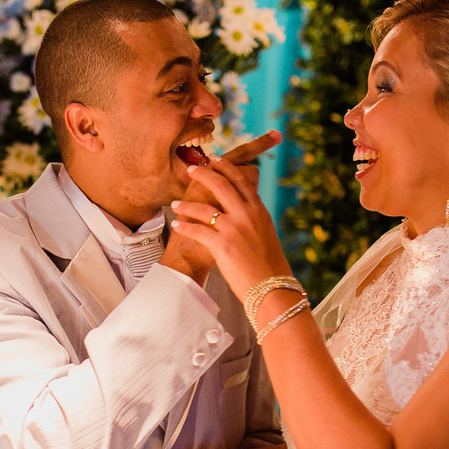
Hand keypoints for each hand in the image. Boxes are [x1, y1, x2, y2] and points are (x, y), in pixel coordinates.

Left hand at [172, 155, 294, 300]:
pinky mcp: (222, 245)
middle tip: (192, 169)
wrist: (272, 288)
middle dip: (204, 174)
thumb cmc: (270, 267)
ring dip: (186, 204)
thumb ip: (255, 221)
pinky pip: (197, 231)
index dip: (227, 168)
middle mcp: (247, 215)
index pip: (242, 180)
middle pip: (222, 184)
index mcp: (259, 211)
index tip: (215, 161)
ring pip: (204, 208)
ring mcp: (234, 229)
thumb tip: (246, 214)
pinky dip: (184, 227)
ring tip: (175, 204)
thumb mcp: (267, 236)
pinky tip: (176, 226)